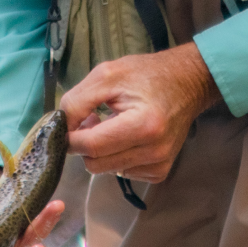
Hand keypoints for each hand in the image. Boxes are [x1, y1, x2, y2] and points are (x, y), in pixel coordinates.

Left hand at [60, 43, 221, 181]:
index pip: (91, 145)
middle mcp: (154, 151)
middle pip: (95, 164)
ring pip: (106, 170)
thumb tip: (60, 128)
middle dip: (84, 144)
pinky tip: (124, 136)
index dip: (70, 137)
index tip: (66, 123)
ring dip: (100, 151)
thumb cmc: (146, 74)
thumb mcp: (106, 75)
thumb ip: (77, 101)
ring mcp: (159, 164)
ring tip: (111, 124)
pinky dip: (116, 157)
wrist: (188, 82)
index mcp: (143, 125)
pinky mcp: (160, 171)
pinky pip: (122, 172)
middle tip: (91, 119)